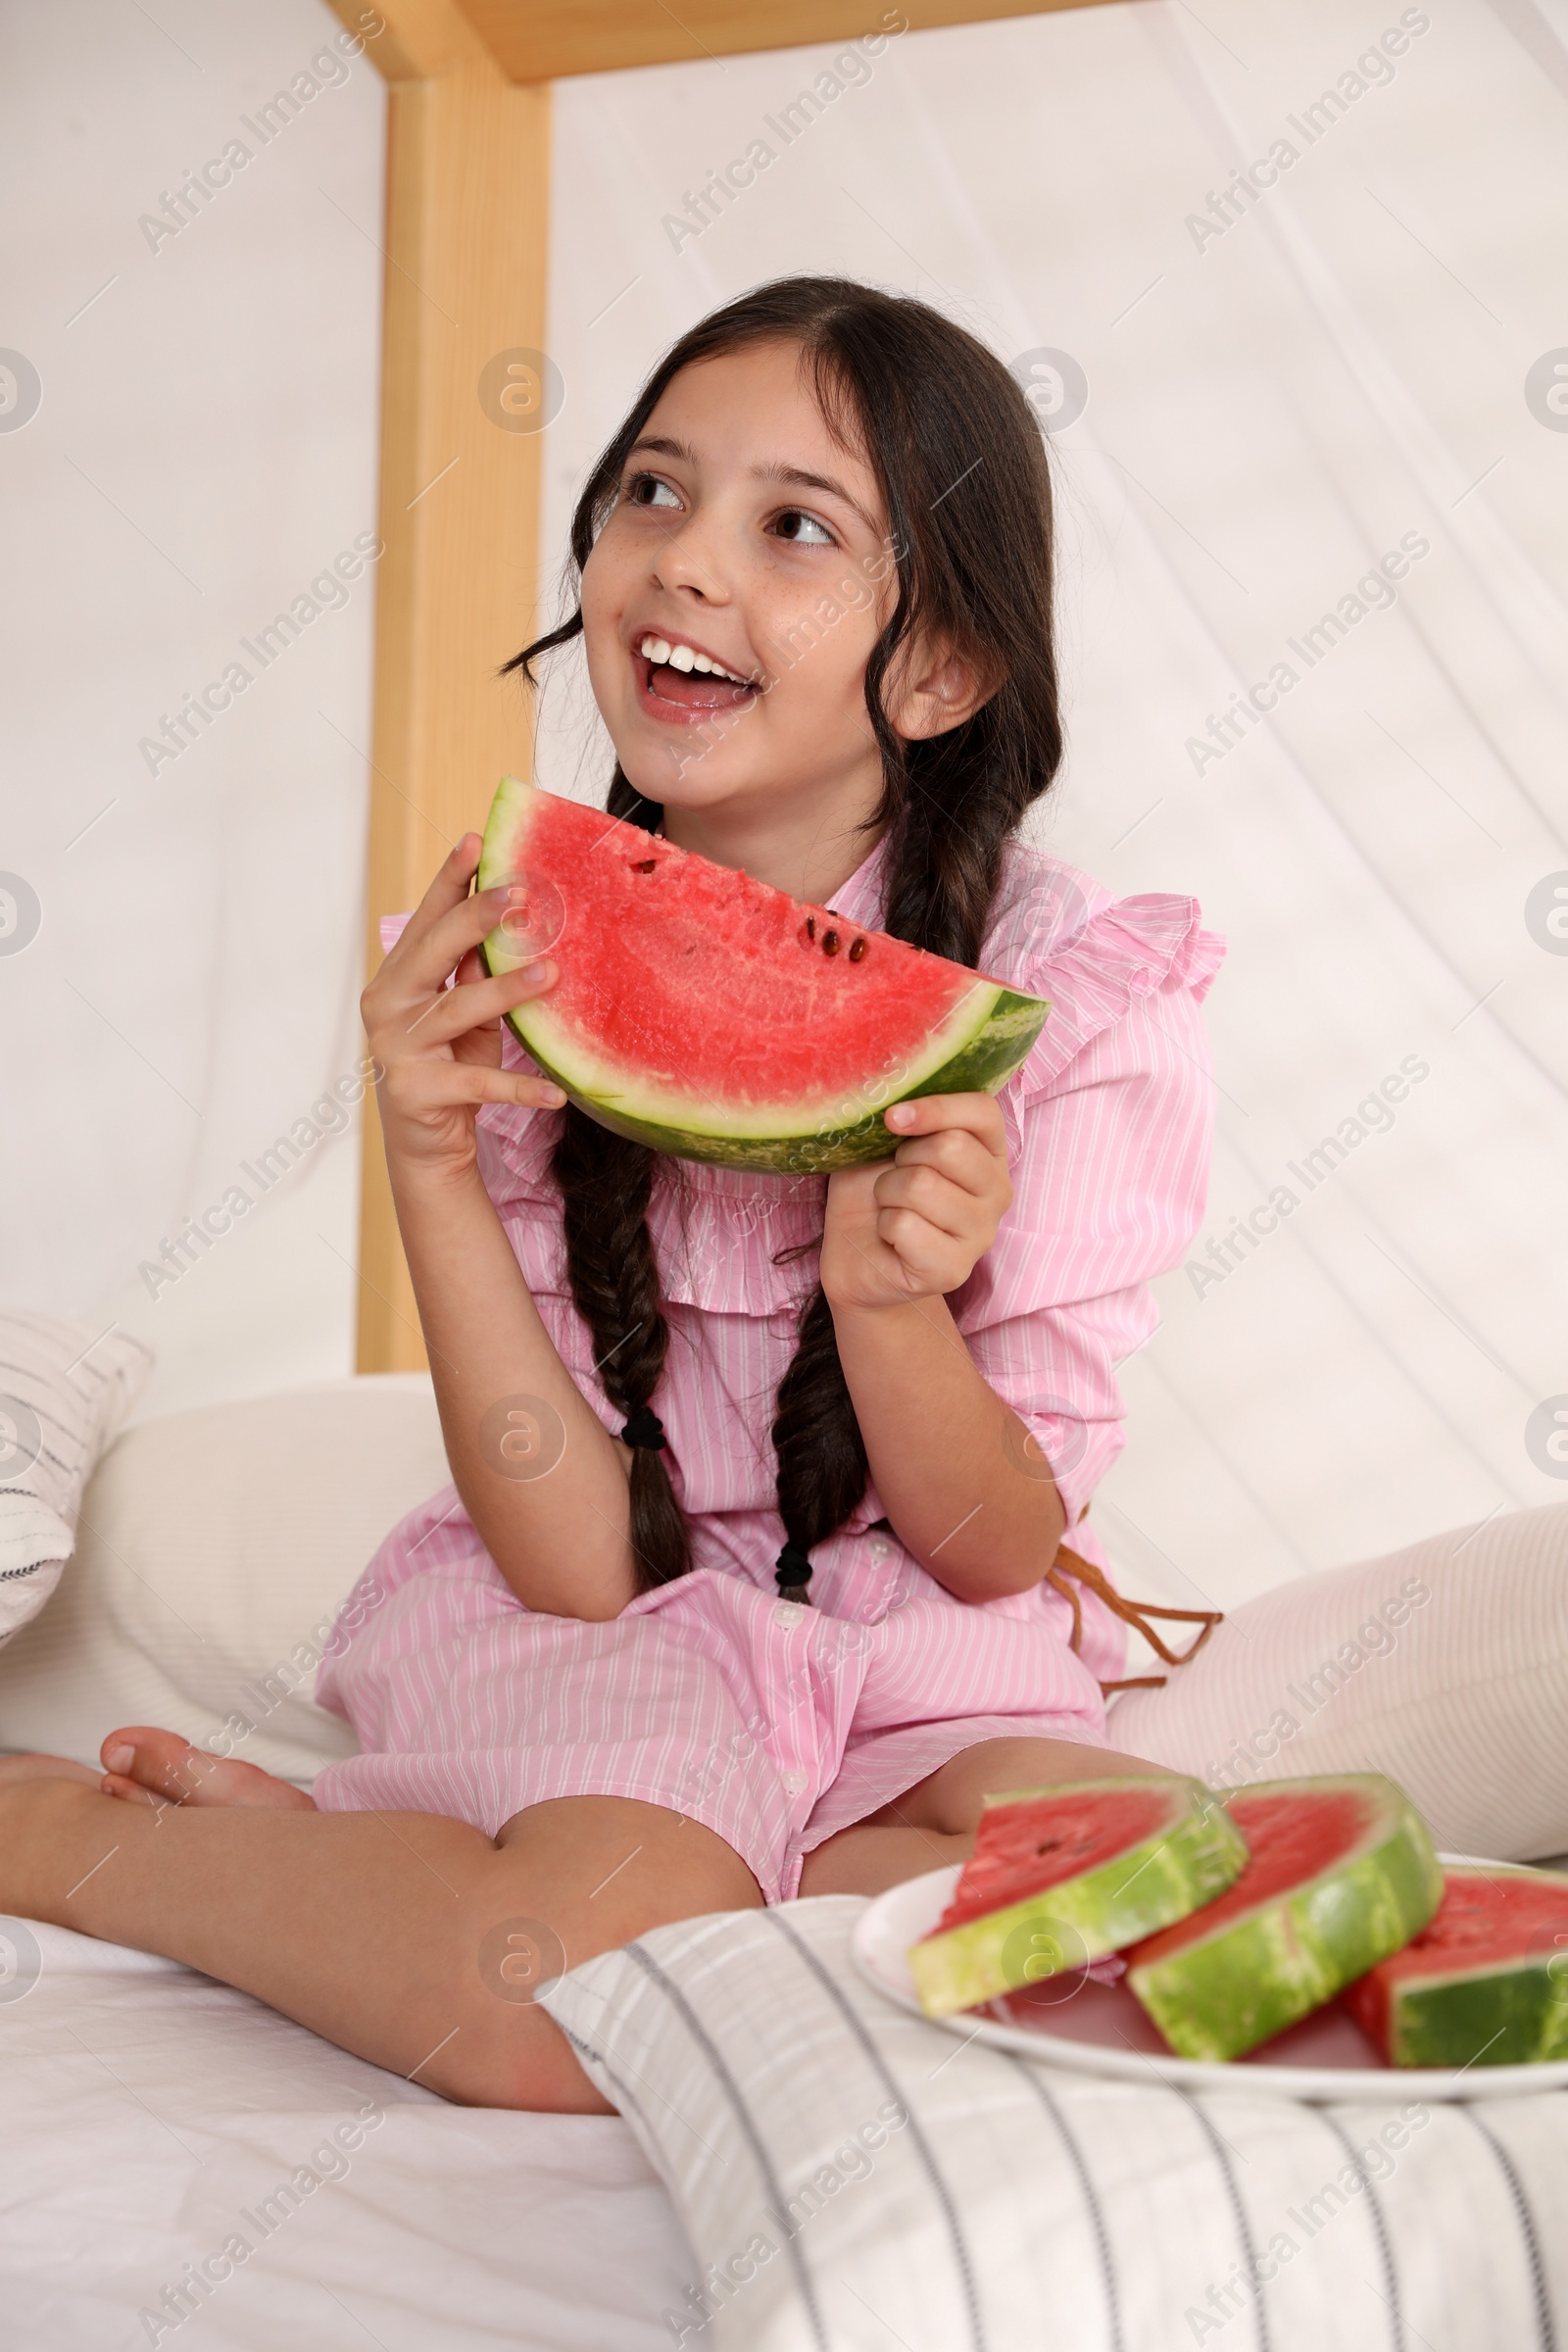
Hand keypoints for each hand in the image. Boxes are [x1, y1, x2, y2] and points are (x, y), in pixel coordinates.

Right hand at [360, 832, 565, 1185]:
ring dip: (507, 991)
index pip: (426, 919)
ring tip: (551, 974)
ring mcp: (396, 1046)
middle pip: (435, 950)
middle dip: (477, 917)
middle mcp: (388, 1003)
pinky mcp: (416, 1090)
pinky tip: (556, 1092)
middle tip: (521, 895)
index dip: (449, 879)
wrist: (425, 1144)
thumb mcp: (469, 1015)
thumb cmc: (452, 1065)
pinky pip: (477, 1083)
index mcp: (398, 976)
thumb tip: (514, 920)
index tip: (475, 840)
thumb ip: (477, 972)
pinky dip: (520, 1088)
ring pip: (458, 1008)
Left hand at [820, 1094, 1012, 1312]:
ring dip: (888, 1192)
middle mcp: (997, 1192)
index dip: (936, 1108)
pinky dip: (884, 1226)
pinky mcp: (955, 1270)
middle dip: (903, 1158)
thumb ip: (902, 1117)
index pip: (984, 1112)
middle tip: (894, 1177)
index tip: (893, 1117)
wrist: (854, 1256)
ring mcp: (981, 1234)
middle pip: (951, 1147)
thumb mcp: (883, 1142)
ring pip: (922, 1185)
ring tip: (890, 1207)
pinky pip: (906, 1226)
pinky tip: (892, 1239)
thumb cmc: (873, 1192)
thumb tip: (896, 1100)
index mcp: (989, 1153)